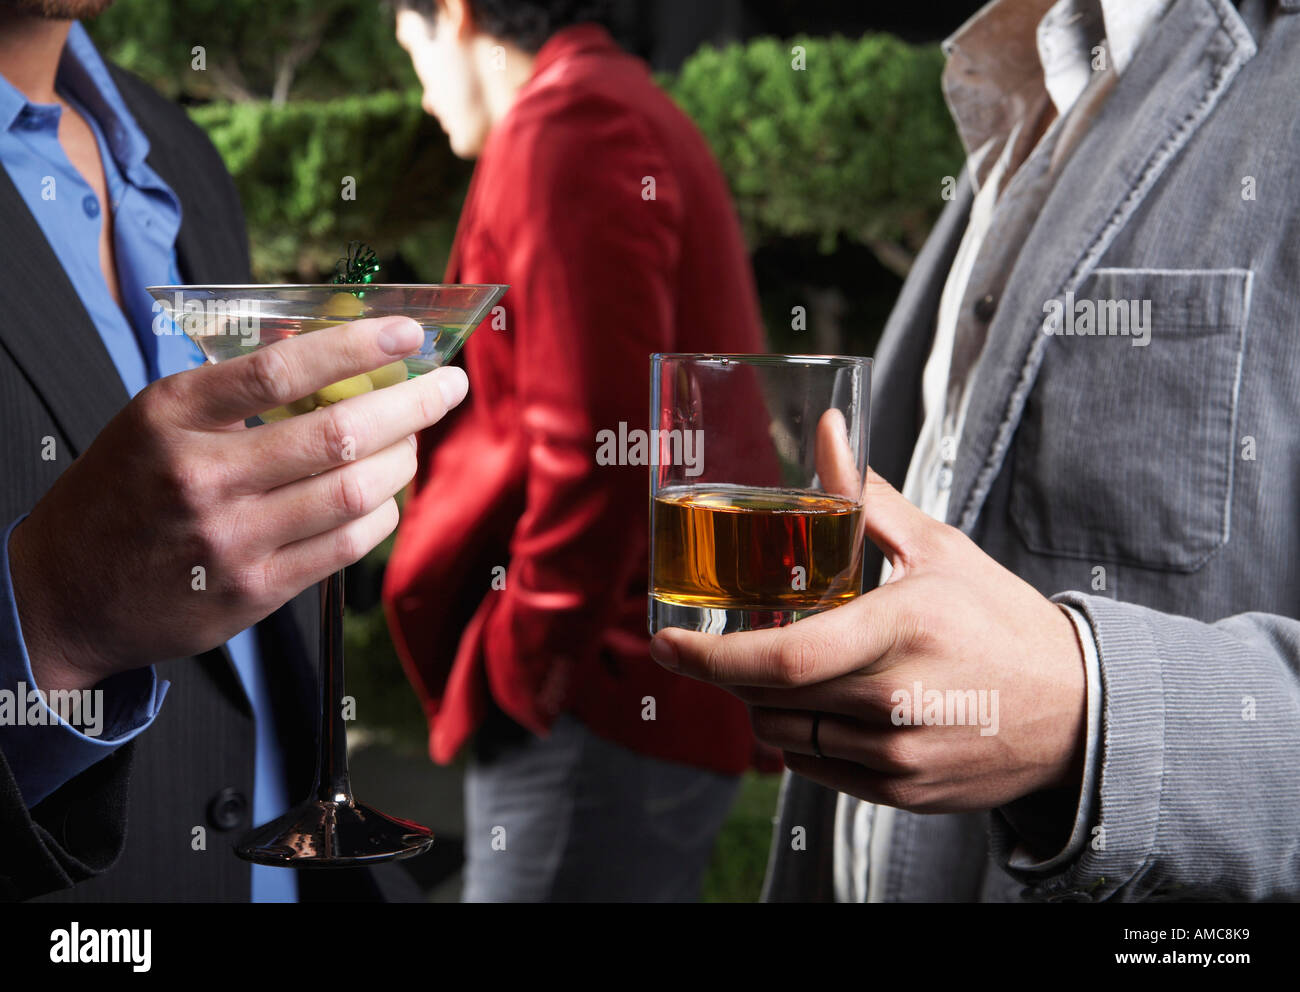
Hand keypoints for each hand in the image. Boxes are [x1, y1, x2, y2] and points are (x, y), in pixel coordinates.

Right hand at [10, 316, 467, 692]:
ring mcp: (231, 539)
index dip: (356, 346)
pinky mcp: (254, 592)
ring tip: (414, 441)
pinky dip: (382, 514)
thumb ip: (235, 392)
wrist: (65, 593)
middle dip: (411, 405)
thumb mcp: (155, 423)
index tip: (408, 334)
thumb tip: (338, 355)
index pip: (280, 369)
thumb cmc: (126, 492)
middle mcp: (202, 476)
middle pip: (337, 434)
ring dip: (403, 461)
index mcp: (171, 415)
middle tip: (450, 387)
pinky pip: (346, 546)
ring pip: (354, 492)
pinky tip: (386, 495)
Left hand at [650, 469, 1087, 812]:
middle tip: (730, 644)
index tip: (664, 642)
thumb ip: (865, 496)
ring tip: (797, 670)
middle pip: (769, 698)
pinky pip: (814, 768)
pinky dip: (801, 738)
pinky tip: (830, 707)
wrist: (1077, 710)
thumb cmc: (1000, 620)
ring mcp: (900, 755)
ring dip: (767, 704)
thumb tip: (825, 430)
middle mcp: (897, 701)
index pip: (781, 658)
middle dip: (733, 671)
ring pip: (783, 736)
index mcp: (901, 629)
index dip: (709, 657)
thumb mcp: (938, 548)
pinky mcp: (903, 791)